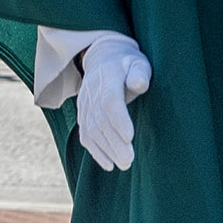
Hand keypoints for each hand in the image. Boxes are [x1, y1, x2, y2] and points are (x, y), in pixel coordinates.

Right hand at [76, 36, 152, 170]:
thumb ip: (140, 73)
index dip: (118, 119)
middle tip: (129, 160)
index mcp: (108, 75)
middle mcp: (92, 91)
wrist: (104, 58)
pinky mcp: (83, 114)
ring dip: (107, 150)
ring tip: (124, 164)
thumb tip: (139, 84)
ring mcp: (85, 103)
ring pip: (91, 130)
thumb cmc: (128, 64)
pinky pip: (85, 135)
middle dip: (114, 142)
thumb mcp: (139, 62)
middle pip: (100, 120)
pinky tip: (109, 164)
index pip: (109, 100)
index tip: (130, 137)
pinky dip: (96, 151)